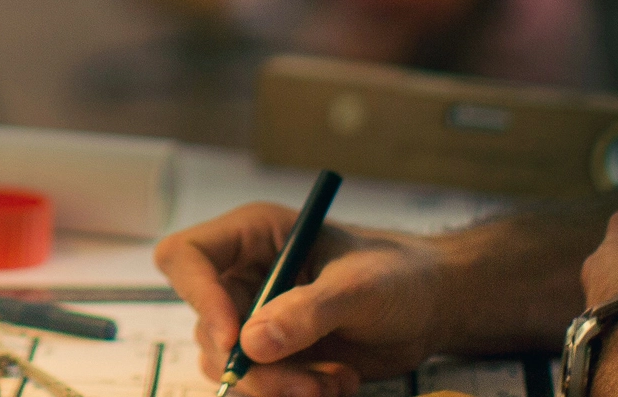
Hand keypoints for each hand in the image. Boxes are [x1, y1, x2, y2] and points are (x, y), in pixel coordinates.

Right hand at [153, 202, 449, 396]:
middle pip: (208, 328)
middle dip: (255, 367)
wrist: (431, 307)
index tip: (235, 342)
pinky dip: (294, 395)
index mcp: (253, 236)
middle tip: (308, 385)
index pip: (186, 257)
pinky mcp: (275, 356)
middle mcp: (244, 276)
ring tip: (334, 384)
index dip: (198, 298)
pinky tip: (338, 384)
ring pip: (231, 367)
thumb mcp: (359, 287)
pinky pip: (260, 388)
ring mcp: (256, 319)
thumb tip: (251, 344)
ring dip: (280, 387)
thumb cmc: (398, 274)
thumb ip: (307, 311)